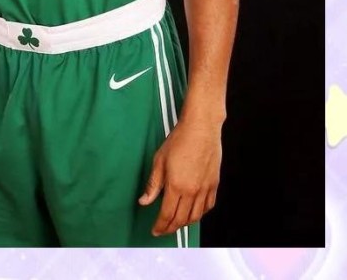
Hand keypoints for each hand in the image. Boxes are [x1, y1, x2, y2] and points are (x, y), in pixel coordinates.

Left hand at [138, 117, 220, 235]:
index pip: (167, 215)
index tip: (155, 230)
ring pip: (196, 217)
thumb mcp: (159, 160)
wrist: (201, 128)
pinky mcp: (214, 184)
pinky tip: (194, 212)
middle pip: (181, 219)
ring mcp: (205, 189)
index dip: (160, 226)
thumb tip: (144, 201)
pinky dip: (200, 214)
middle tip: (163, 230)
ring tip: (176, 223)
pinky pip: (208, 206)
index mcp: (176, 186)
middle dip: (171, 228)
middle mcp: (192, 191)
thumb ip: (153, 184)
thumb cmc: (179, 140)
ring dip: (185, 223)